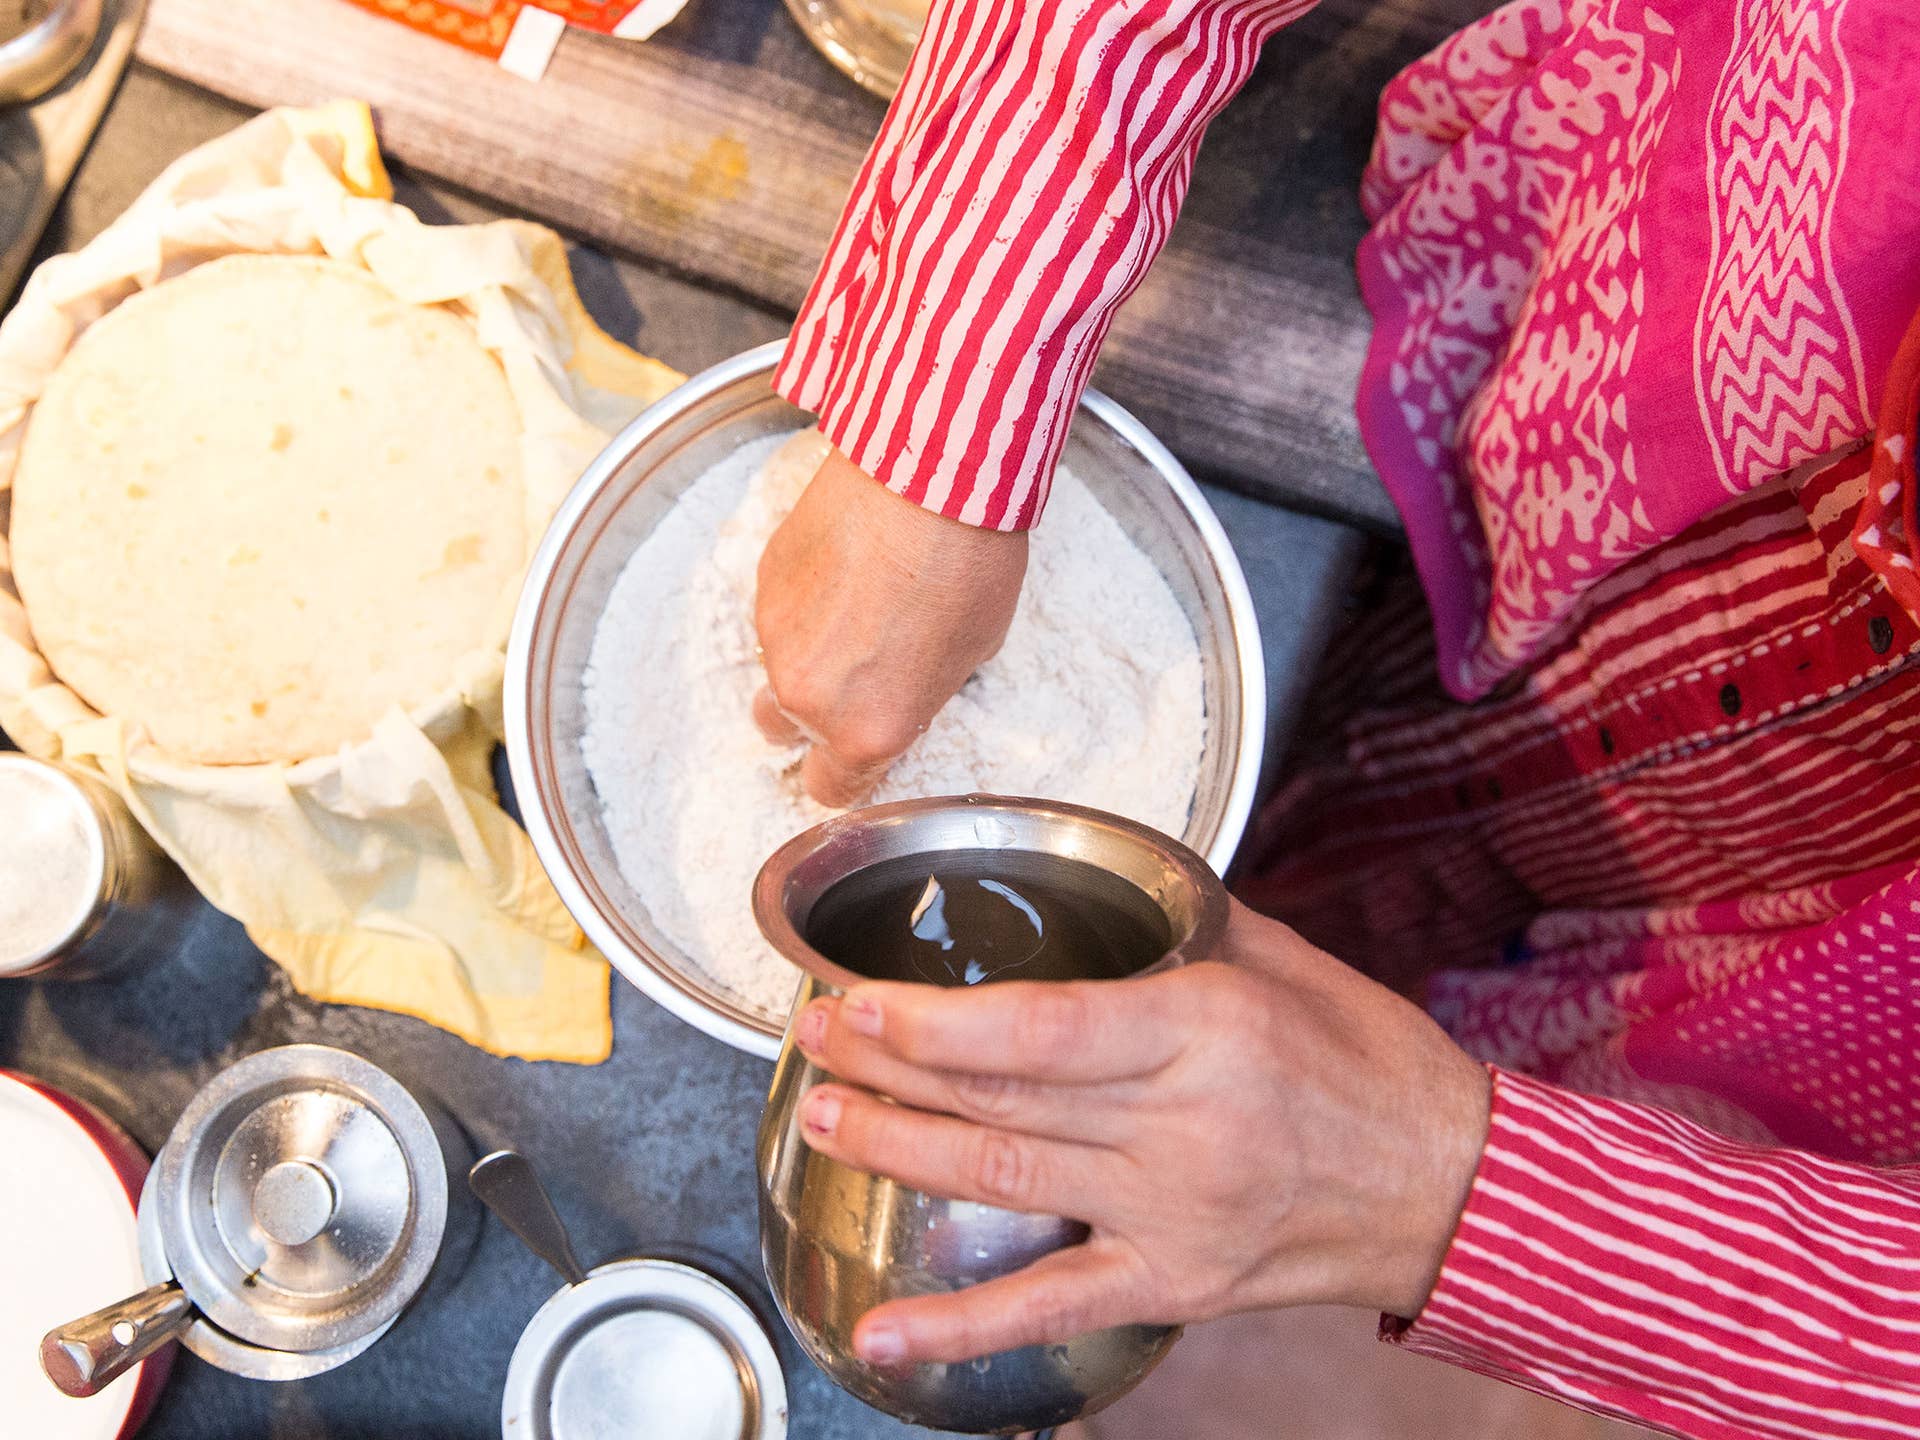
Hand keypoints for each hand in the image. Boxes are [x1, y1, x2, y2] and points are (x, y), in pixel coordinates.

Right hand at [753, 446, 1027, 806]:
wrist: (930, 472)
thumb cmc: (969, 562)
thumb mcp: (973, 652)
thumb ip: (919, 693)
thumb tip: (902, 689)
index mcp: (870, 729)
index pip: (831, 791)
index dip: (845, 777)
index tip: (858, 756)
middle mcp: (810, 696)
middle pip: (786, 732)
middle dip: (815, 714)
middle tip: (858, 675)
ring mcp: (777, 638)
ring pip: (779, 669)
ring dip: (810, 652)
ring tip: (860, 604)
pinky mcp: (763, 583)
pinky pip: (777, 615)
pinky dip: (804, 603)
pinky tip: (846, 566)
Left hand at [788, 902, 1491, 1364]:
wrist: (1453, 1186)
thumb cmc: (1370, 1060)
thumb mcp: (1282, 958)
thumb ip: (1176, 923)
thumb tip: (1091, 886)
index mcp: (1202, 1027)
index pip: (1036, 1028)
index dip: (929, 1020)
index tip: (858, 999)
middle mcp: (1180, 1124)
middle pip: (999, 1097)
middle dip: (888, 1069)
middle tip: (816, 1041)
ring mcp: (1173, 1212)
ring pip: (1004, 1181)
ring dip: (898, 1153)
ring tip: (822, 1121)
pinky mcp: (1176, 1282)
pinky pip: (1051, 1308)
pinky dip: (960, 1327)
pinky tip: (882, 1329)